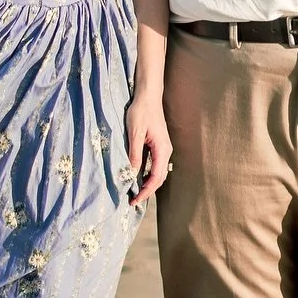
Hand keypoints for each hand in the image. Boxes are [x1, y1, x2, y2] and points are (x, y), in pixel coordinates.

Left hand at [125, 91, 172, 207]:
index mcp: (162, 149)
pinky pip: (155, 165)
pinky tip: (138, 178)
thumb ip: (134, 154)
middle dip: (147, 191)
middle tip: (133, 201)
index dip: (145, 191)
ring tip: (135, 193)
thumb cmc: (141, 112)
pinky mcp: (159, 145)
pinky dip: (148, 175)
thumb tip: (132, 174)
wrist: (148, 96)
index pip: (155, 177)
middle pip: (159, 178)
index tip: (134, 200)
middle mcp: (166, 151)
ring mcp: (163, 148)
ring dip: (148, 184)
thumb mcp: (134, 134)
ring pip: (158, 173)